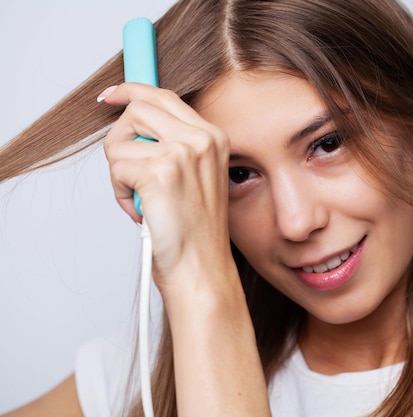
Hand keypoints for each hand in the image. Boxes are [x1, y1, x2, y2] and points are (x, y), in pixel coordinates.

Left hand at [100, 83, 234, 293]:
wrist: (200, 266)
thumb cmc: (194, 229)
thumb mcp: (196, 176)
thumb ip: (174, 143)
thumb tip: (134, 118)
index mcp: (213, 137)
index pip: (164, 96)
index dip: (132, 91)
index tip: (111, 95)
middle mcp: (201, 139)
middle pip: (136, 109)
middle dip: (120, 139)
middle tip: (128, 170)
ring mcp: (181, 154)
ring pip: (120, 141)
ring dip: (120, 173)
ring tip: (142, 198)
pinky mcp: (159, 173)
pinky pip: (116, 167)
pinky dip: (119, 192)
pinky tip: (141, 209)